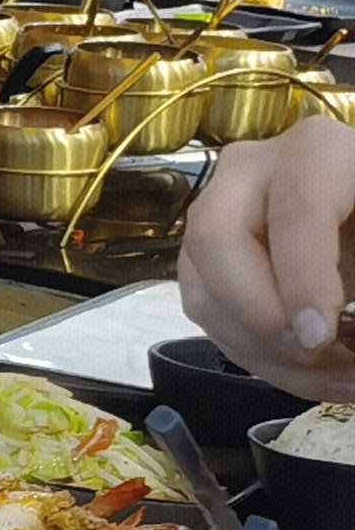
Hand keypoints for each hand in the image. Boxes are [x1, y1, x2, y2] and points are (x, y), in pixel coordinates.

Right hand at [180, 114, 354, 397]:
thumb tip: (325, 325)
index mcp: (313, 151)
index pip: (294, 210)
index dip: (303, 278)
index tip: (320, 338)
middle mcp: (249, 175)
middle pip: (217, 242)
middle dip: (257, 314)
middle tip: (310, 353)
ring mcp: (219, 216)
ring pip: (202, 288)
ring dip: (259, 349)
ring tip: (326, 378)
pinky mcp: (210, 259)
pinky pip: (211, 315)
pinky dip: (256, 355)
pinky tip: (309, 375)